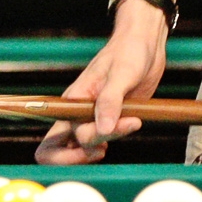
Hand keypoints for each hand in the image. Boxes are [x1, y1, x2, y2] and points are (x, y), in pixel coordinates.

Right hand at [34, 0, 169, 165]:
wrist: (145, 44)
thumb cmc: (129, 51)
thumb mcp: (122, 73)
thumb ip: (110, 101)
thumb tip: (102, 132)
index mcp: (73, 101)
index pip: (56, 139)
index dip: (69, 153)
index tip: (99, 146)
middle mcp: (77, 112)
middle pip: (60, 149)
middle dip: (79, 157)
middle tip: (104, 150)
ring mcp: (92, 117)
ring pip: (83, 147)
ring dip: (102, 145)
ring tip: (129, 125)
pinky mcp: (110, 118)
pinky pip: (103, 138)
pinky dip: (114, 139)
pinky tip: (128, 127)